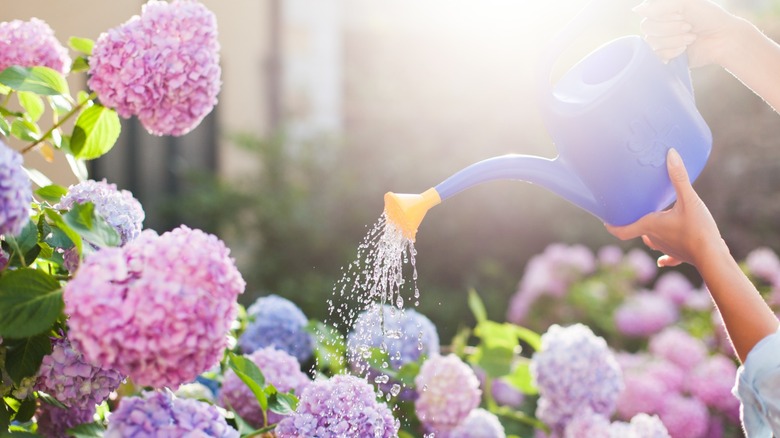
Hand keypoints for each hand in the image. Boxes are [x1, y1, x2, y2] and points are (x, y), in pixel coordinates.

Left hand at [605, 148, 724, 267]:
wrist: (713, 256)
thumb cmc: (698, 229)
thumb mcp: (689, 200)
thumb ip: (679, 178)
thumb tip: (670, 153)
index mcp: (651, 226)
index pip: (623, 230)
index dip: (613, 226)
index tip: (606, 221)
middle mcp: (654, 239)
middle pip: (638, 232)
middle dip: (633, 223)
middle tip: (631, 214)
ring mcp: (667, 249)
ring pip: (652, 241)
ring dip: (649, 234)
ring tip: (649, 225)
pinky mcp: (680, 256)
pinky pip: (669, 256)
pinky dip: (665, 256)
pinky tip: (661, 261)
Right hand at [633, 0, 743, 66]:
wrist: (722, 39)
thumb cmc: (708, 17)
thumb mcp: (686, 3)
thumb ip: (661, 5)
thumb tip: (637, 10)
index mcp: (662, 10)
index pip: (647, 13)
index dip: (663, 15)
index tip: (682, 14)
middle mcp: (659, 25)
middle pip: (647, 28)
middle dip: (670, 28)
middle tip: (689, 27)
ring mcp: (661, 41)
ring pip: (652, 42)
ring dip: (674, 40)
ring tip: (691, 38)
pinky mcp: (664, 57)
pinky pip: (656, 56)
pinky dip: (672, 52)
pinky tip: (684, 50)